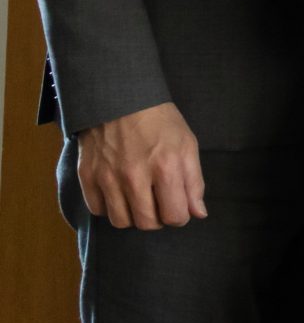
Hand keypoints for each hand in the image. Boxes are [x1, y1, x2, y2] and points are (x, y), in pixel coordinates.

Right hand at [77, 101, 205, 229]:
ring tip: (138, 200)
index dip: (180, 216)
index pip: (175, 216)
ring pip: (121, 221)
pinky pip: (97, 209)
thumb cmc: (160, 123)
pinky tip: (118, 193)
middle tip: (158, 203)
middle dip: (157, 218)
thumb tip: (198, 213)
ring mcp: (108, 177)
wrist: (120, 99)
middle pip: (147, 223)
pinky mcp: (87, 175)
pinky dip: (109, 207)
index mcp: (166, 168)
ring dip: (132, 216)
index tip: (177, 206)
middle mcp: (135, 176)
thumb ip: (194, 182)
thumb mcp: (187, 145)